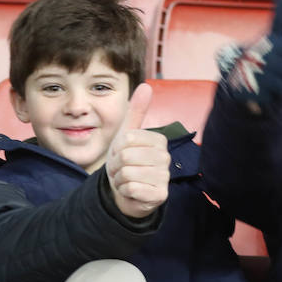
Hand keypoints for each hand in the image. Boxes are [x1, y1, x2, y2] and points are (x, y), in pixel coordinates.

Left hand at [105, 83, 169, 219]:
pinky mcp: (160, 195)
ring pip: (127, 173)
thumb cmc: (127, 162)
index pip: (127, 139)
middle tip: (122, 169)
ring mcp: (164, 177)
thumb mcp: (127, 135)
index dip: (117, 148)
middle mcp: (165, 158)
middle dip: (116, 165)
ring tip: (125, 179)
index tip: (122, 154)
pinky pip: (131, 188)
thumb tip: (146, 85)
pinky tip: (131, 191)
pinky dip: (124, 191)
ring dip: (119, 179)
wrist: (127, 191)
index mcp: (159, 140)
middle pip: (126, 156)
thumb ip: (136, 111)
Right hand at [217, 0, 281, 114]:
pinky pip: (272, 98)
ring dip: (276, 83)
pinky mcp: (251, 94)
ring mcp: (257, 77)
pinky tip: (258, 88)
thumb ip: (281, 18)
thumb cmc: (257, 54)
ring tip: (264, 76)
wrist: (231, 75)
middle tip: (270, 66)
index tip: (278, 53)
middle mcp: (263, 58)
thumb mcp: (270, 35)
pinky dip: (267, 95)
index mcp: (270, 42)